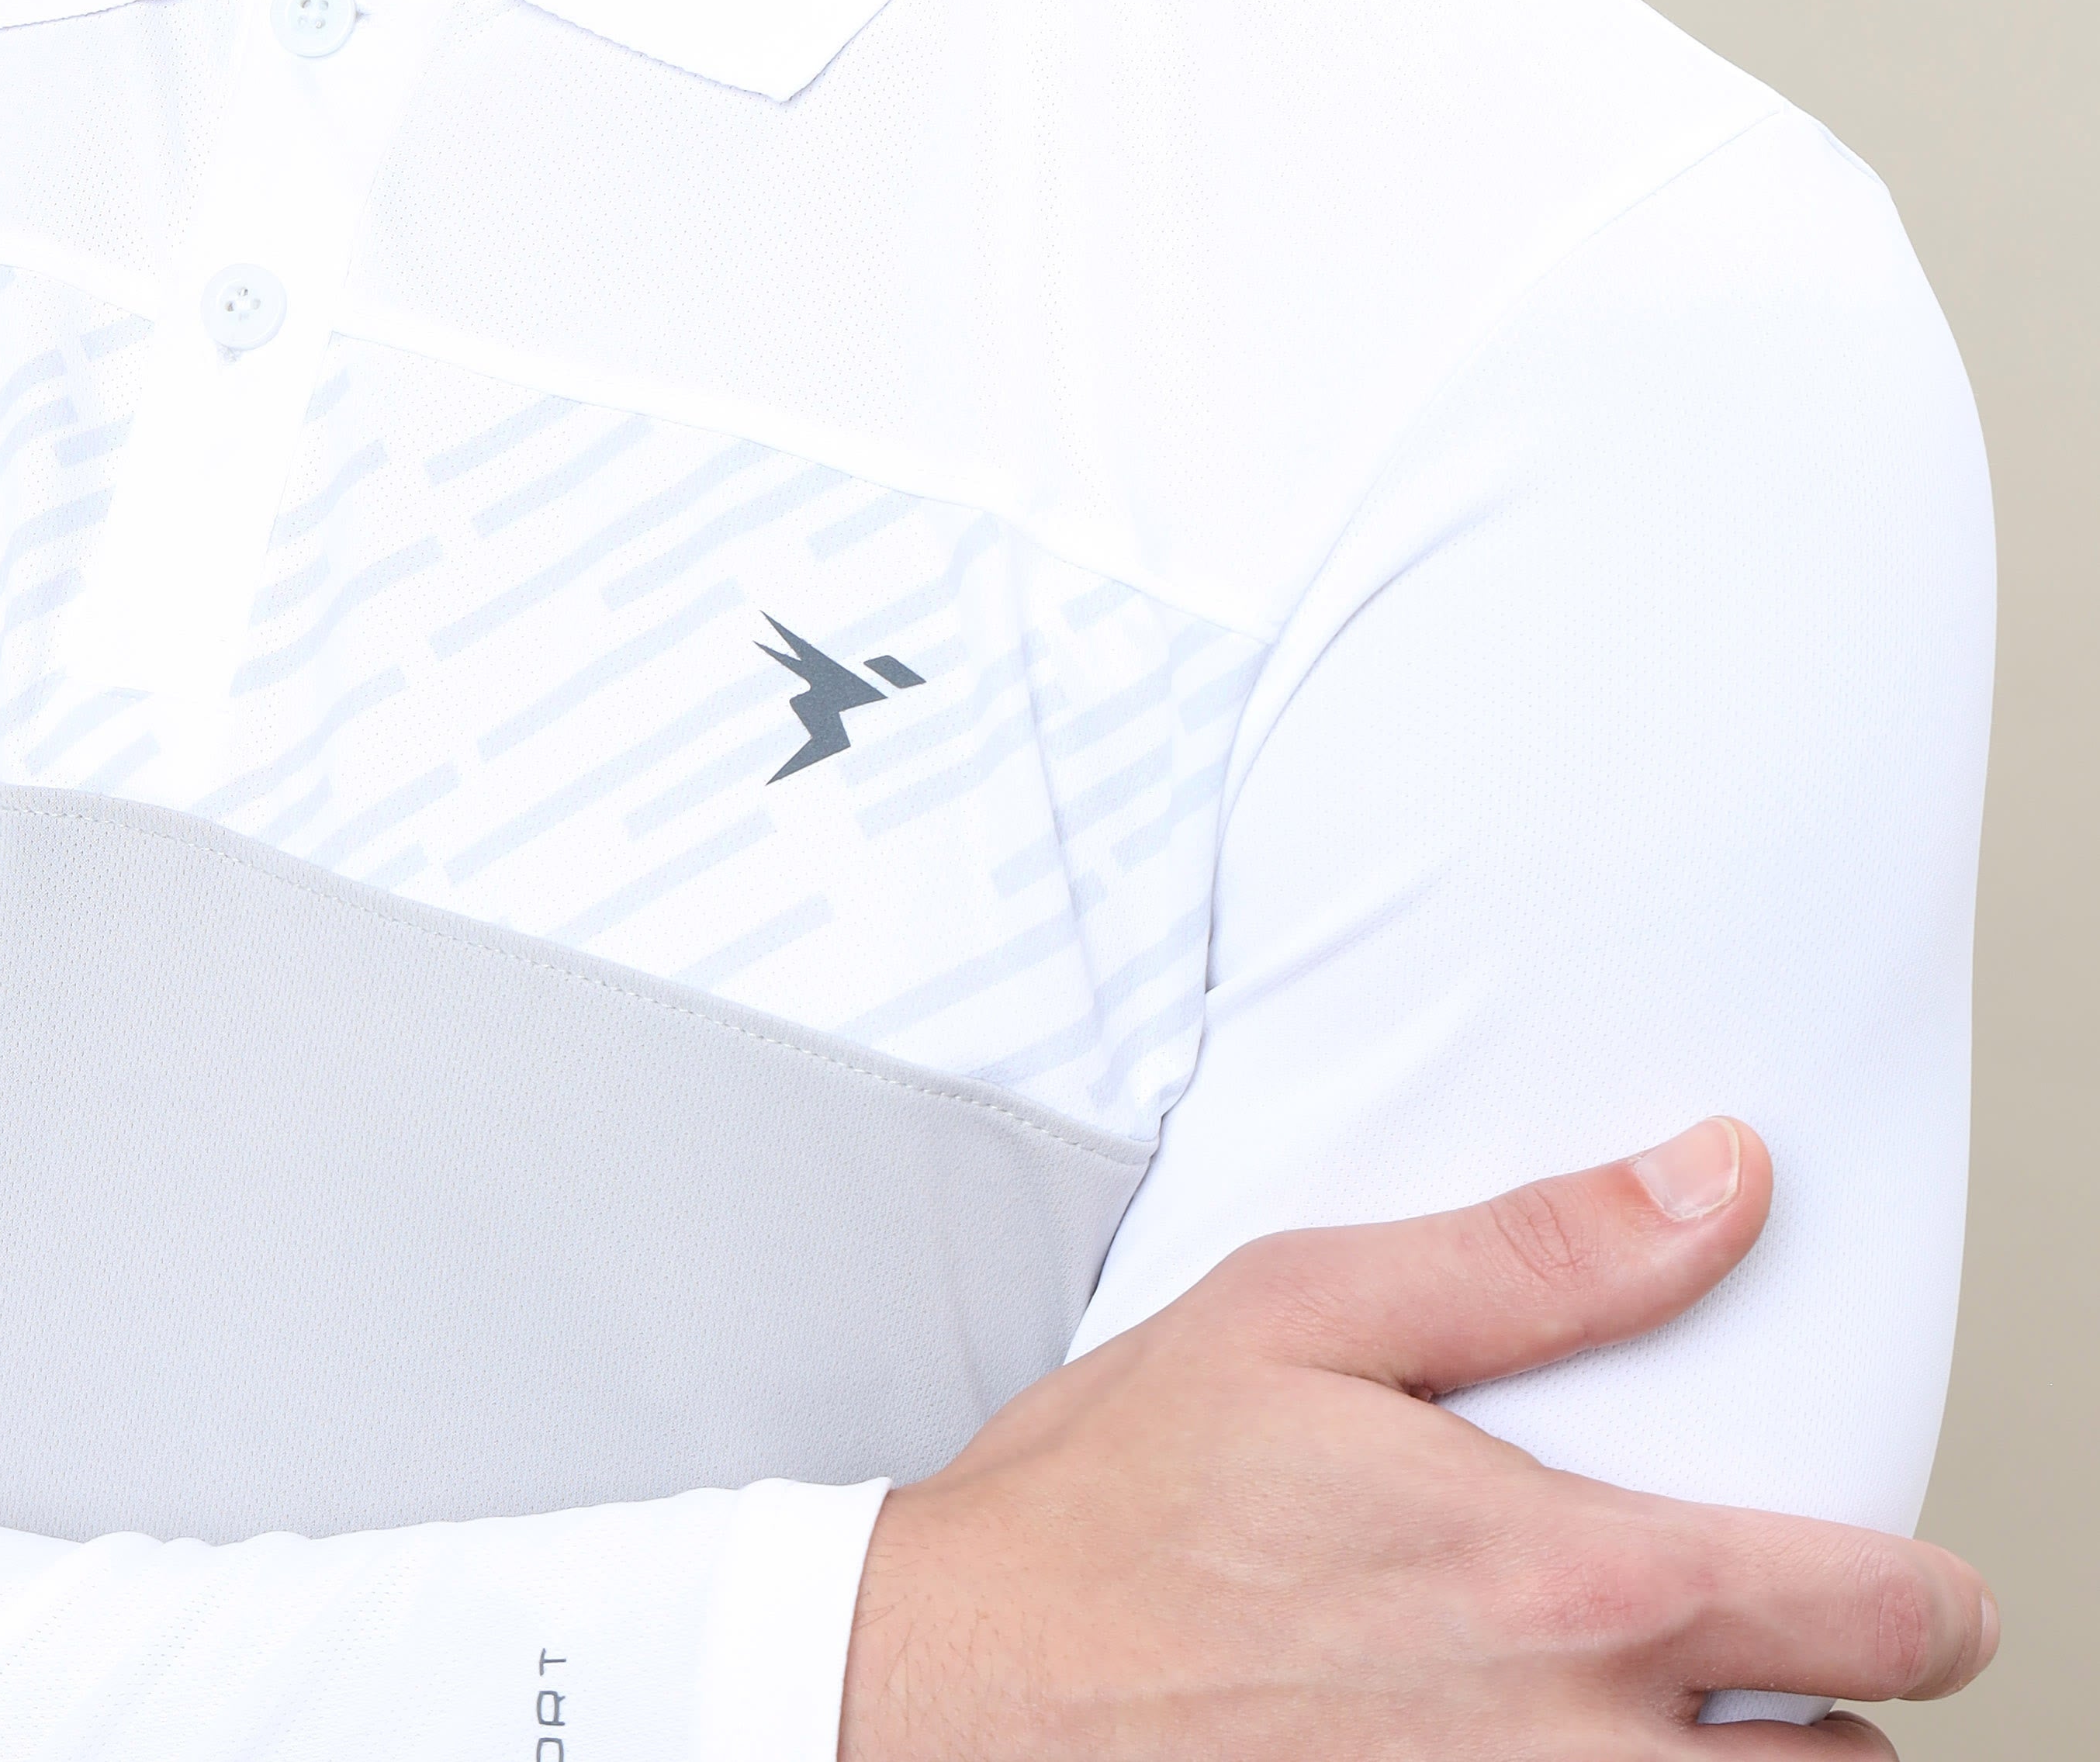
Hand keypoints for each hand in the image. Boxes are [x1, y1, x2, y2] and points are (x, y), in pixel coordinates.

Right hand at [838, 1120, 1997, 1757]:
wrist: (960, 1695)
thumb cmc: (1115, 1511)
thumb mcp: (1304, 1310)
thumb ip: (1538, 1255)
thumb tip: (1718, 1183)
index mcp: (1568, 1587)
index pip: (1877, 1621)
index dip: (1926, 1599)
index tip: (1908, 1589)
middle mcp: (1575, 1758)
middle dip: (1829, 1727)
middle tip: (1763, 1677)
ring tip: (1660, 1743)